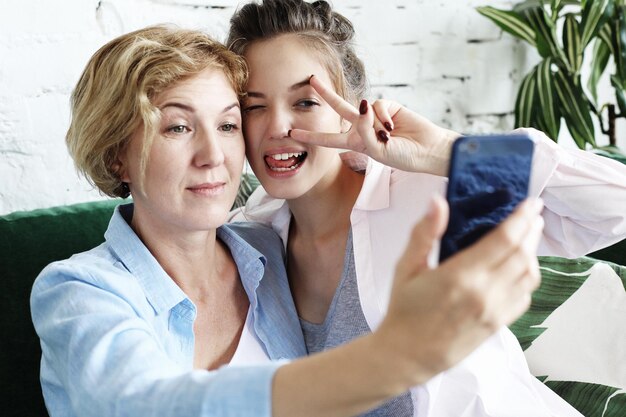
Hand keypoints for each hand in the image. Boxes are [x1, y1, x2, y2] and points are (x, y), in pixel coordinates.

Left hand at [288, 75, 459, 175]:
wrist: (427, 150)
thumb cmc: (403, 157)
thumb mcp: (378, 151)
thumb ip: (365, 131)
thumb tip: (363, 104)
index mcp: (356, 143)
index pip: (329, 140)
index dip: (310, 137)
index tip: (292, 134)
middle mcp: (363, 128)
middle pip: (339, 108)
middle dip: (326, 94)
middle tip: (311, 79)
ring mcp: (375, 116)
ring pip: (361, 105)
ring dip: (374, 123)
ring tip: (389, 136)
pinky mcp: (388, 106)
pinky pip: (377, 105)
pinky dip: (383, 116)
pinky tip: (393, 127)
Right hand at [376, 196, 543, 383]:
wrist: (407, 354)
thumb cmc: (404, 309)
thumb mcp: (406, 267)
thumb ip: (424, 233)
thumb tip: (438, 202)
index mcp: (461, 275)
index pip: (504, 239)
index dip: (521, 218)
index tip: (530, 203)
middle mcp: (484, 293)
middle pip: (523, 254)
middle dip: (532, 230)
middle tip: (533, 214)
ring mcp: (495, 311)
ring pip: (529, 275)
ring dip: (533, 252)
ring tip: (529, 236)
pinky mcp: (498, 324)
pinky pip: (525, 296)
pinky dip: (528, 277)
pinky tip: (521, 267)